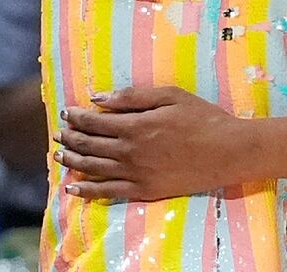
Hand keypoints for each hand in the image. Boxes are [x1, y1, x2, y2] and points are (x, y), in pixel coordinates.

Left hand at [56, 86, 248, 199]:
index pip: (95, 121)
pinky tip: (74, 187)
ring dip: (73, 160)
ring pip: (94, 168)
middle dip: (70, 137)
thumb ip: (133, 97)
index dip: (77, 117)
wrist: (227, 152)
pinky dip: (88, 189)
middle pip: (90, 145)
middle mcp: (130, 151)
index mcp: (136, 125)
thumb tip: (98, 98)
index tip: (67, 113)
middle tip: (58, 133)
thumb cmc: (203, 118)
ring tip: (59, 154)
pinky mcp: (144, 190)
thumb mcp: (171, 96)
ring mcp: (136, 174)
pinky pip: (108, 192)